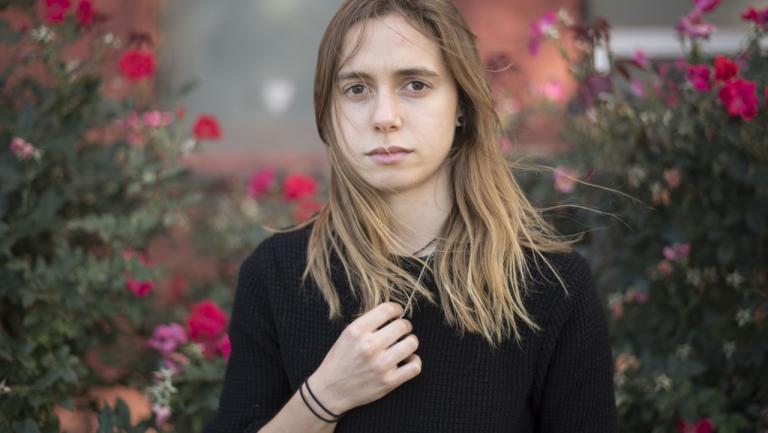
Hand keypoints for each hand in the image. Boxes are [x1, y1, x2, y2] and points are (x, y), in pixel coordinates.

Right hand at [307, 302, 421, 413]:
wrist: (330, 390)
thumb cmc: (340, 360)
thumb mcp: (347, 335)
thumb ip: (368, 324)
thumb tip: (394, 314)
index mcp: (357, 331)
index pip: (387, 310)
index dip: (397, 309)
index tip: (397, 313)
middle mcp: (369, 346)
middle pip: (402, 326)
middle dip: (405, 326)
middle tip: (402, 330)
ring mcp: (380, 365)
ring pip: (412, 343)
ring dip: (411, 342)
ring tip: (405, 345)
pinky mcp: (389, 382)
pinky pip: (415, 366)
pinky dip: (414, 361)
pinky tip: (407, 360)